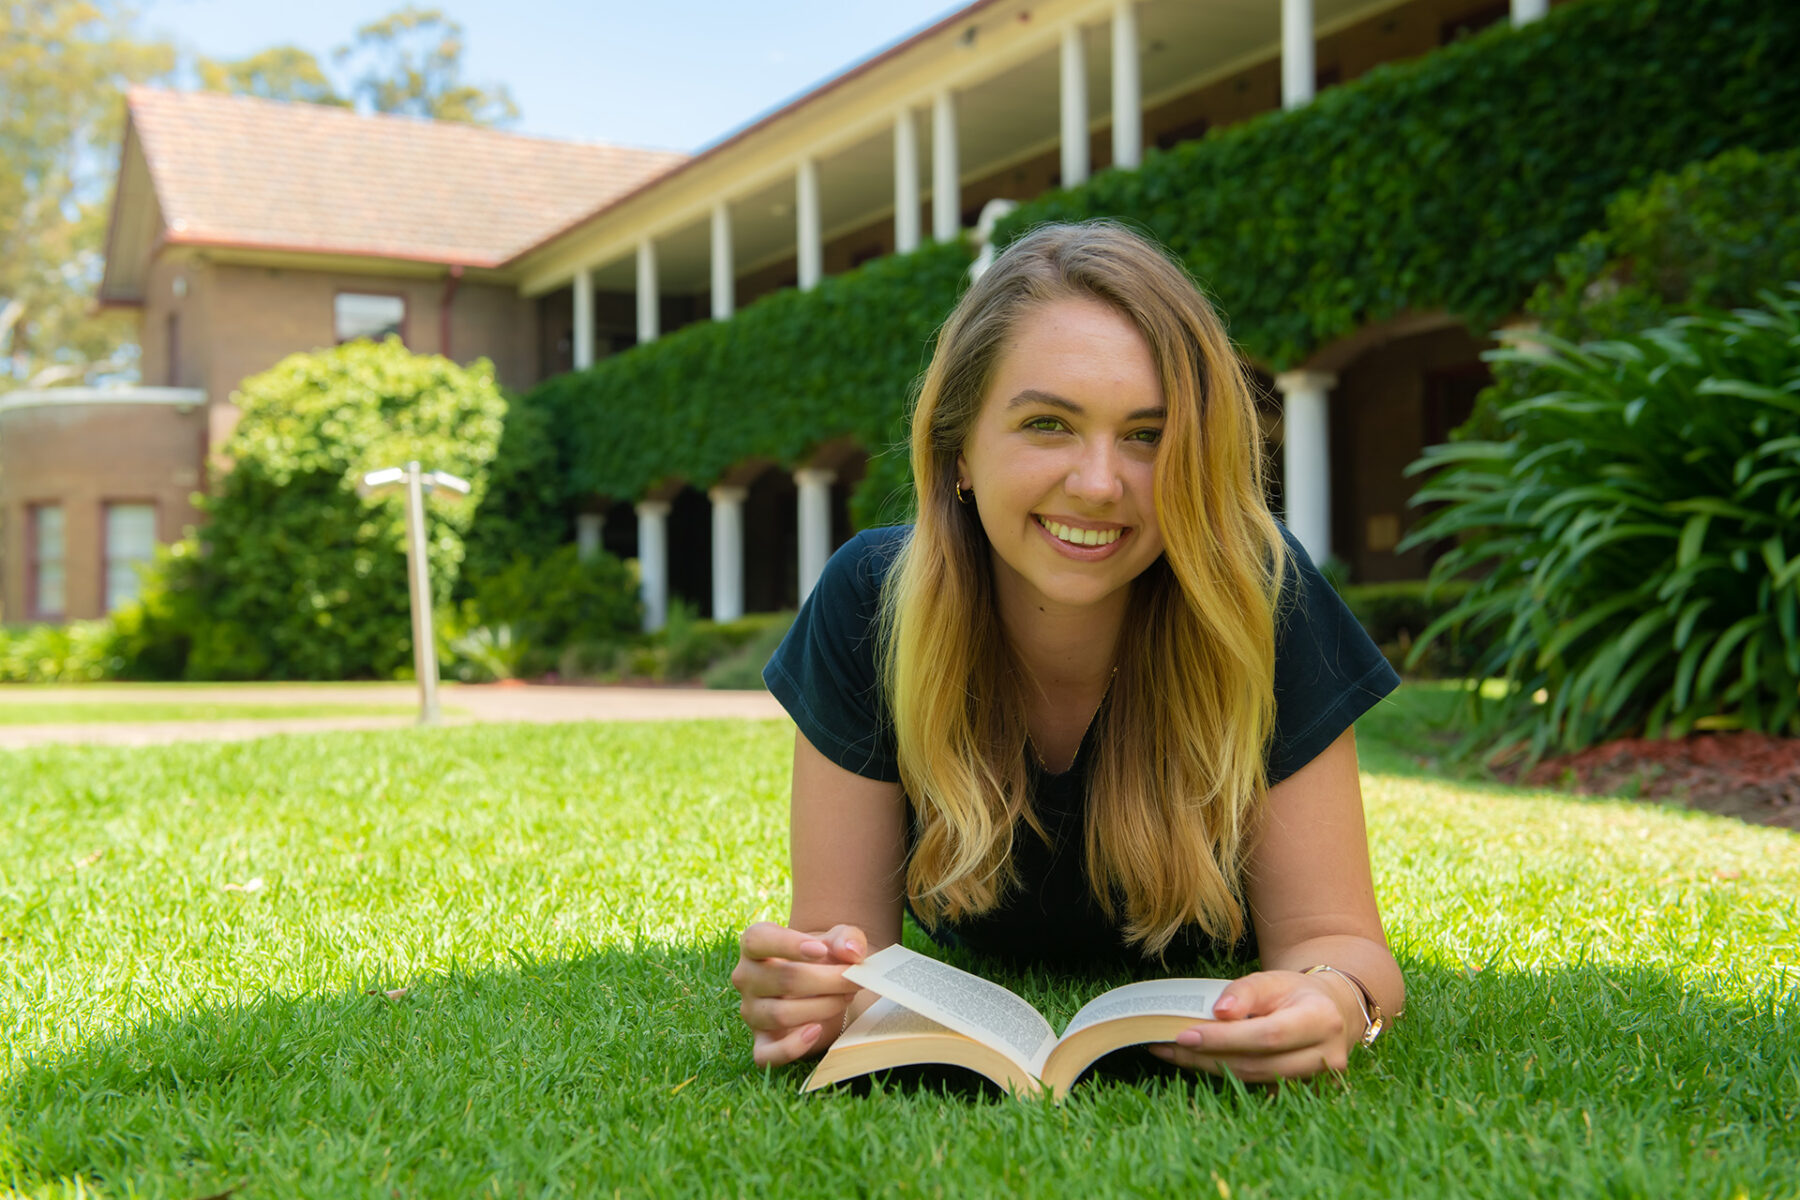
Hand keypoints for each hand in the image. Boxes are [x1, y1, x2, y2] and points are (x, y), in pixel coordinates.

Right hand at [730, 922, 867, 1066]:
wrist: (822, 985)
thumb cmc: (824, 957)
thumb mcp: (836, 940)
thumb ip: (846, 939)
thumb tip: (850, 952)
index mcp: (754, 943)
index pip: (758, 941)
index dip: (788, 944)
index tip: (822, 950)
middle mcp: (745, 977)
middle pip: (782, 979)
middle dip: (827, 980)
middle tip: (854, 979)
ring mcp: (750, 1011)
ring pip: (780, 1015)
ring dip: (822, 1007)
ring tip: (845, 999)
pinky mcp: (760, 1042)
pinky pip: (767, 1054)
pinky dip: (793, 1047)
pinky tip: (817, 1030)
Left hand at [1146, 970, 1357, 1082]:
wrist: (1331, 1013)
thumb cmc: (1296, 993)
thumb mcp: (1272, 980)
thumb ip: (1245, 992)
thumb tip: (1219, 1013)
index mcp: (1320, 1020)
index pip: (1267, 1036)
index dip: (1224, 1039)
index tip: (1184, 1035)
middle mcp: (1325, 1056)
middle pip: (1257, 1064)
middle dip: (1208, 1056)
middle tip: (1168, 1046)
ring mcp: (1317, 1081)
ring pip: (1254, 1079)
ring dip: (1210, 1068)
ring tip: (1174, 1053)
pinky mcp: (1303, 1094)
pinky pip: (1256, 1087)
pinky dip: (1224, 1074)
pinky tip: (1196, 1061)